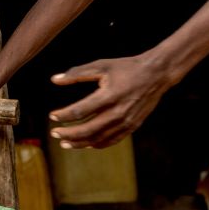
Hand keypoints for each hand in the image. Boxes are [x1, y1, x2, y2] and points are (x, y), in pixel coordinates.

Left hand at [49, 53, 175, 148]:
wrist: (156, 74)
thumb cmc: (126, 67)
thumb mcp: (101, 65)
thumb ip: (76, 73)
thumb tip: (54, 79)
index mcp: (109, 95)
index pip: (81, 110)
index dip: (64, 115)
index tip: (52, 116)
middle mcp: (118, 112)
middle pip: (88, 129)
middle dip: (68, 133)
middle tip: (54, 133)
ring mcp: (126, 122)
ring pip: (99, 138)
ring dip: (80, 143)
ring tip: (64, 143)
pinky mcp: (132, 126)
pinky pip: (111, 140)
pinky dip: (96, 144)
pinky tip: (84, 144)